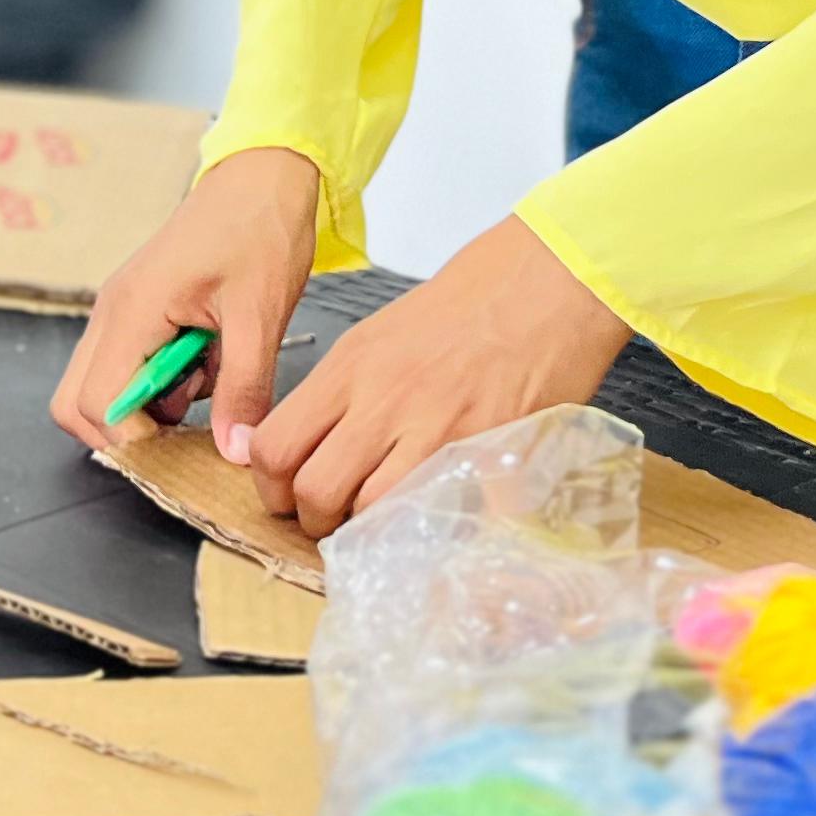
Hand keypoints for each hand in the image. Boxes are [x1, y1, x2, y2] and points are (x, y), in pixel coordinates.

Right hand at [49, 148, 321, 458]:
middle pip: (77, 402)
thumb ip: (245, 388)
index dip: (134, 439)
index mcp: (135, 307)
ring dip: (150, 405)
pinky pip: (129, 365)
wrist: (264, 176)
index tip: (182, 448)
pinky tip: (208, 362)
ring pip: (102, 387)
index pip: (98, 402)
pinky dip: (162, 383)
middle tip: (186, 427)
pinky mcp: (139, 309)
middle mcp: (115, 310)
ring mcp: (122, 309)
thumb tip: (235, 449)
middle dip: (127, 430)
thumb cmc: (259, 228)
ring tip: (209, 379)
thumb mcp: (261, 315)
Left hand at [245, 215, 628, 535]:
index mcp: (349, 370)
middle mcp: (384, 402)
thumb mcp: (377, 338)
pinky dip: (439, 529)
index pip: (276, 447)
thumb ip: (338, 394)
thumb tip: (300, 446)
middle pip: (315, 491)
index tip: (287, 496)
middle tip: (333, 520)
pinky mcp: (487, 455)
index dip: (272, 487)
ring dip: (370, 531)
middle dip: (314, 520)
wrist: (543, 284)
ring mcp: (437, 431)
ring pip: (370, 513)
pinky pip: (448, 516)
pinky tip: (440, 516)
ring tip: (383, 522)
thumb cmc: (463, 310)